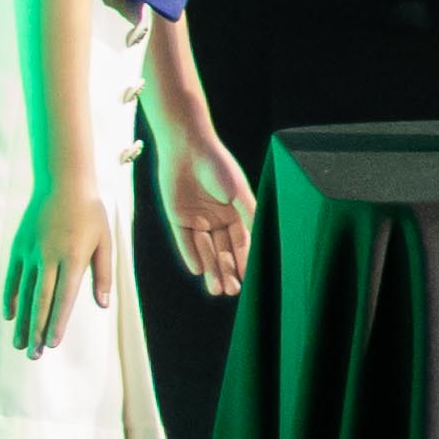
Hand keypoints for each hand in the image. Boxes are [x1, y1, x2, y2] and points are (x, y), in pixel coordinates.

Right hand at [1, 179, 118, 357]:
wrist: (63, 183)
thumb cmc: (90, 213)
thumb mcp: (105, 241)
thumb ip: (103, 274)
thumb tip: (102, 304)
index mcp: (73, 257)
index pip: (65, 297)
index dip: (58, 321)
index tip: (53, 343)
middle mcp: (49, 257)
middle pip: (42, 301)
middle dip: (38, 330)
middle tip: (34, 355)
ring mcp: (31, 253)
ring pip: (25, 293)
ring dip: (23, 321)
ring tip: (20, 345)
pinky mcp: (18, 248)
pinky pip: (13, 278)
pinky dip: (11, 298)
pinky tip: (11, 316)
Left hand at [158, 124, 256, 297]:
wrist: (188, 147)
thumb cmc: (218, 165)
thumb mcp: (238, 192)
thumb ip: (249, 215)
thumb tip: (261, 239)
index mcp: (236, 212)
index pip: (242, 242)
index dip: (246, 260)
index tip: (250, 278)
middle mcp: (217, 218)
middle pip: (224, 250)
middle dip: (228, 271)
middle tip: (233, 292)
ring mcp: (197, 219)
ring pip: (206, 250)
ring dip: (211, 269)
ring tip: (217, 290)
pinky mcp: (178, 217)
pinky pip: (185, 241)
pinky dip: (191, 255)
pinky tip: (198, 270)